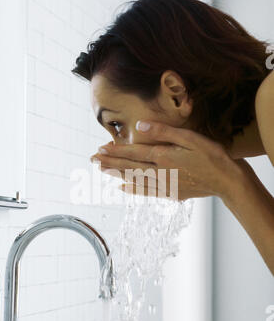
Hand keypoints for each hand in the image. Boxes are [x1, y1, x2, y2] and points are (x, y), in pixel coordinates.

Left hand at [90, 120, 239, 200]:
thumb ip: (163, 132)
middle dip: (110, 163)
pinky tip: (124, 188)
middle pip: (129, 167)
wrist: (227, 181)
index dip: (115, 151)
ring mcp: (164, 185)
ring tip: (102, 171)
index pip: (133, 153)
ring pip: (135, 179)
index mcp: (163, 157)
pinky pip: (147, 192)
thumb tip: (139, 127)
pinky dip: (133, 189)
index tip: (99, 149)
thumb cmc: (211, 156)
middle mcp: (160, 172)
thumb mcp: (190, 138)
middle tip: (93, 160)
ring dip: (117, 175)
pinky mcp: (171, 193)